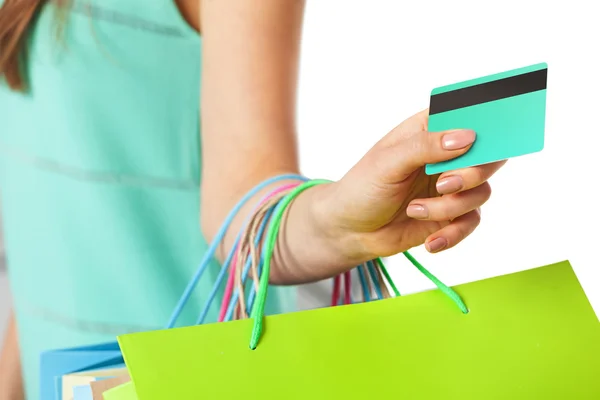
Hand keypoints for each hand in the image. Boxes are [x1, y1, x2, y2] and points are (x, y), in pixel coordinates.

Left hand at [321, 109, 504, 260]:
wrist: (350, 230)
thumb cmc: (362, 187)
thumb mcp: (387, 162)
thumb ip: (424, 147)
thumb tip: (466, 137)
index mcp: (429, 131)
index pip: (468, 118)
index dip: (481, 126)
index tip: (478, 140)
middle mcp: (446, 157)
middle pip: (487, 157)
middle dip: (471, 174)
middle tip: (443, 185)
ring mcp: (451, 186)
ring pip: (481, 192)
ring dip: (450, 206)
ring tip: (415, 211)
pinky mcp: (450, 215)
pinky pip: (470, 223)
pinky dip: (453, 234)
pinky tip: (430, 242)